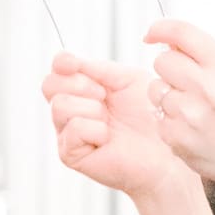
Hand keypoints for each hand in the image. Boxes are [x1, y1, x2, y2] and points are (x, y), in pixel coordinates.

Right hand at [44, 51, 179, 201]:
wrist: (163, 147)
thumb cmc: (150, 116)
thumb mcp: (126, 79)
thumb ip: (97, 68)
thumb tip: (68, 60)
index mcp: (82, 91)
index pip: (57, 71)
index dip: (61, 63)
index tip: (72, 63)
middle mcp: (70, 112)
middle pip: (50, 85)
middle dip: (80, 84)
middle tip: (105, 97)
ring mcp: (67, 134)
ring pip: (60, 105)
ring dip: (92, 109)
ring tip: (110, 121)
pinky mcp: (70, 154)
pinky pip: (74, 128)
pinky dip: (96, 130)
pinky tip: (107, 139)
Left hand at [142, 17, 214, 195]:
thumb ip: (211, 50)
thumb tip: (171, 40)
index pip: (182, 33)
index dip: (160, 28)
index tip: (151, 33)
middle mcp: (209, 88)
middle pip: (162, 60)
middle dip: (169, 66)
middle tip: (185, 79)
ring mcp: (191, 115)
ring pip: (155, 88)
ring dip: (167, 93)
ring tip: (190, 104)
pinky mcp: (177, 137)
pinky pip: (156, 114)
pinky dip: (168, 117)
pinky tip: (189, 124)